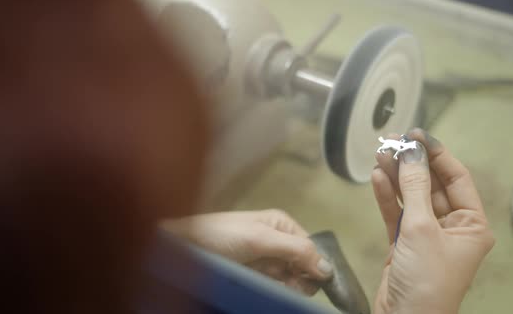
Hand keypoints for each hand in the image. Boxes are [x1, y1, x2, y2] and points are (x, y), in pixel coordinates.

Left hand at [161, 209, 332, 294]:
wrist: (184, 246)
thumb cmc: (222, 235)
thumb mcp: (260, 238)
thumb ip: (295, 250)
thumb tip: (328, 268)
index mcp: (282, 224)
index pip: (312, 246)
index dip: (315, 264)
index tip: (312, 280)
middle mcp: (278, 239)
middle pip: (305, 263)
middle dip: (303, 276)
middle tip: (291, 284)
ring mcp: (267, 259)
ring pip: (292, 277)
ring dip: (291, 285)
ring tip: (278, 286)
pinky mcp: (257, 275)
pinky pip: (277, 285)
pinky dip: (279, 289)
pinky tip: (272, 289)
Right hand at [372, 129, 494, 313]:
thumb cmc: (426, 282)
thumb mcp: (421, 228)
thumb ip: (414, 187)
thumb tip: (412, 152)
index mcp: (471, 225)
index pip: (456, 178)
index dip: (436, 154)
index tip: (417, 135)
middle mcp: (451, 227)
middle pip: (430, 185)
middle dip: (411, 164)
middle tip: (392, 141)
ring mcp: (426, 235)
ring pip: (410, 197)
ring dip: (395, 176)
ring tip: (380, 154)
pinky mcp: (404, 243)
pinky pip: (396, 213)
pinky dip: (386, 197)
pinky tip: (377, 178)